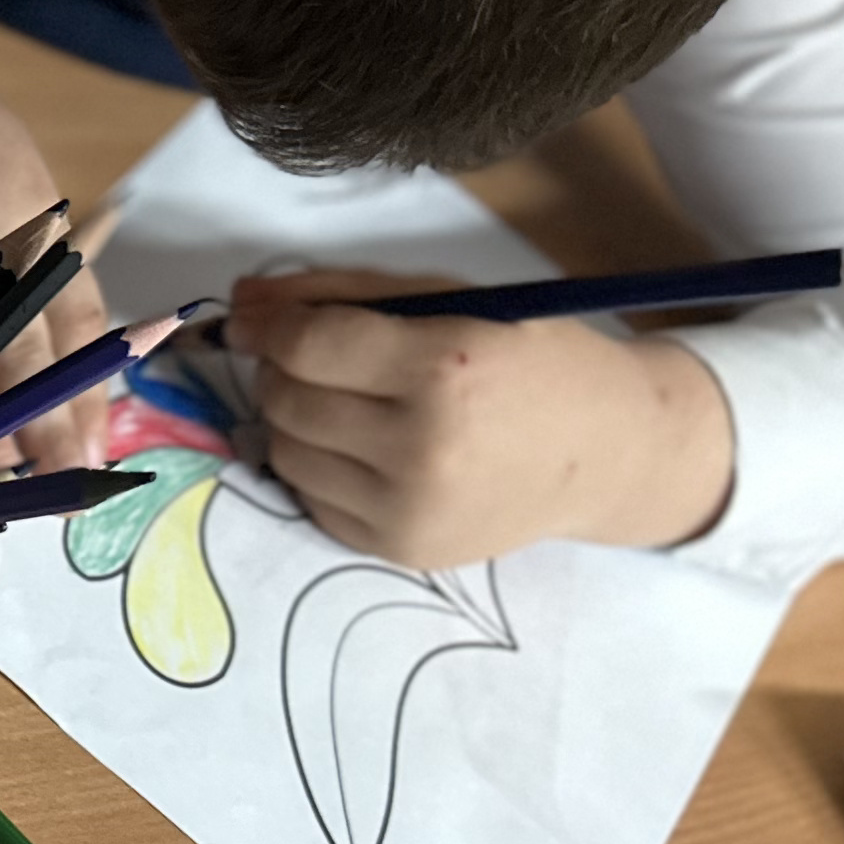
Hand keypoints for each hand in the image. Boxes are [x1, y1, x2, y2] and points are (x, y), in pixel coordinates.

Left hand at [225, 269, 737, 564]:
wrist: (605, 452)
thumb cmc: (528, 358)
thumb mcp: (448, 300)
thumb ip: (341, 293)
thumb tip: (238, 300)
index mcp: (443, 369)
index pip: (308, 345)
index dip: (270, 326)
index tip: (260, 319)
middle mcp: (421, 448)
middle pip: (286, 401)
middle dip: (282, 370)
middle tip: (315, 357)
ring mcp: (409, 509)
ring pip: (286, 453)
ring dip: (294, 420)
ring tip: (347, 401)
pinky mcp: (400, 550)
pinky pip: (312, 500)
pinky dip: (321, 467)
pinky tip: (367, 447)